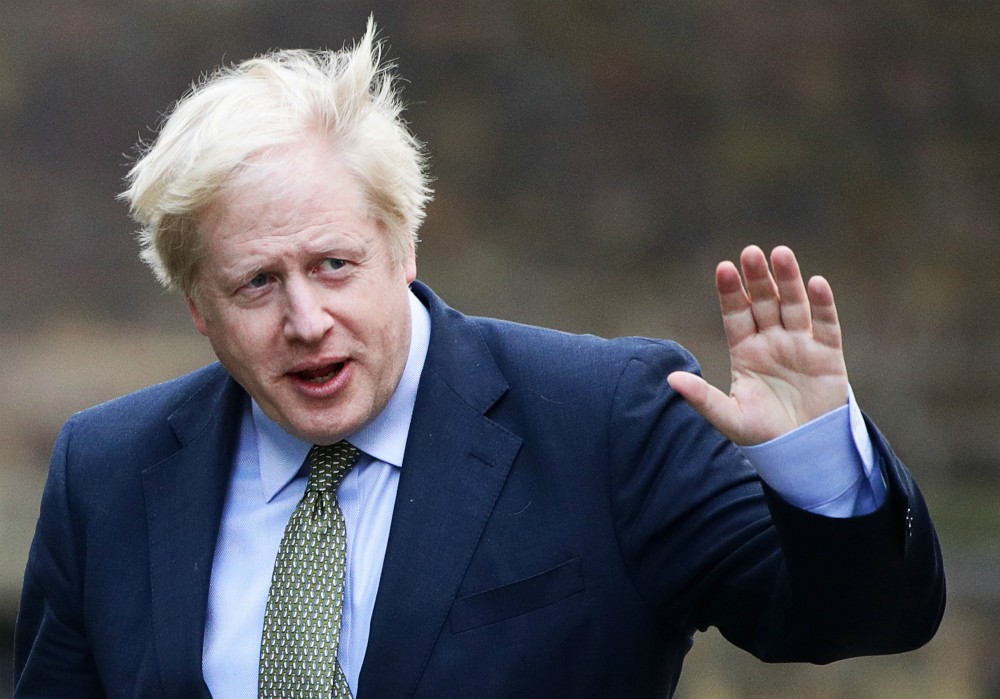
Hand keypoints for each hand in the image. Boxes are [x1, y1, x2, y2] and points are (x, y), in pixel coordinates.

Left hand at [667, 245, 848, 445]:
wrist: (803, 452)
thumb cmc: (762, 434)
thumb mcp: (729, 417)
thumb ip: (702, 398)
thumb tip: (671, 379)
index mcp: (745, 351)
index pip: (735, 315)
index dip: (730, 292)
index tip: (723, 268)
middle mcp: (771, 341)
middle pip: (763, 302)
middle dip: (756, 278)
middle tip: (750, 252)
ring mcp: (800, 345)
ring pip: (793, 305)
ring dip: (788, 280)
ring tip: (780, 253)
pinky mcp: (828, 355)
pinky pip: (826, 325)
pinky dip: (822, 304)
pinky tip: (815, 283)